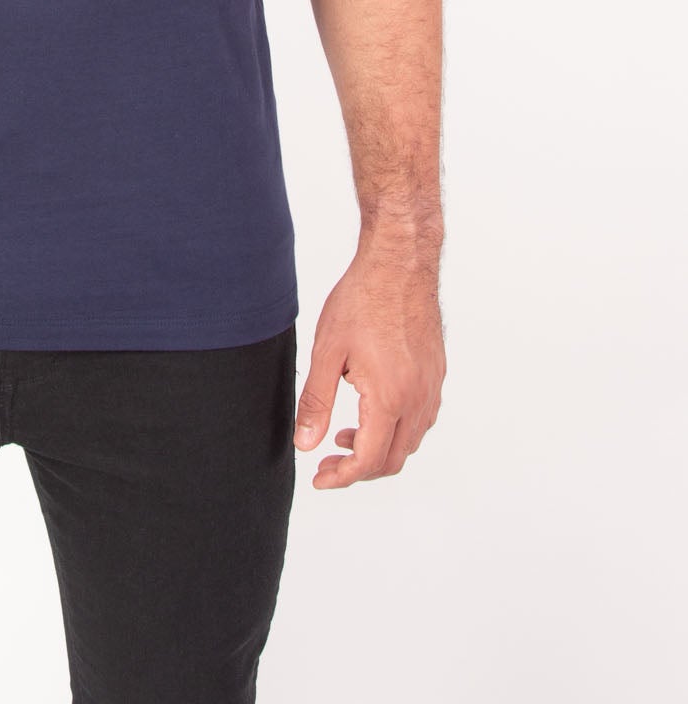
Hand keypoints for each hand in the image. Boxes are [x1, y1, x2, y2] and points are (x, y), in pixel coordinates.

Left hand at [293, 240, 445, 487]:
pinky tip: (372, 409)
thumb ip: (316, 402)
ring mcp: (431, 387)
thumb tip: (306, 444)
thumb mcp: (327, 352)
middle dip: (359, 468)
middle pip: (393, 459)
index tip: (320, 478)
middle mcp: (418, 400)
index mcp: (390, 399)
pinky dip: (396, 428)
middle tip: (328, 460)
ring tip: (345, 434)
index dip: (342, 476)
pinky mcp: (436, 373)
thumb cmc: (363, 299)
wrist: (400, 263)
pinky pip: (421, 418)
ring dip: (379, 449)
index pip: (369, 460)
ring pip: (410, 441)